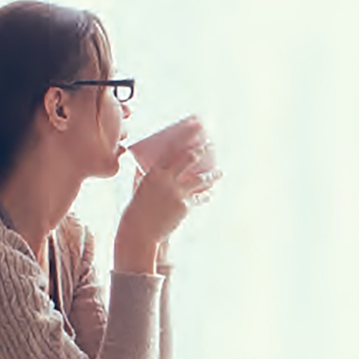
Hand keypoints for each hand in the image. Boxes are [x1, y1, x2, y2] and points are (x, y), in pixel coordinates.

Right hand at [117, 146, 220, 272]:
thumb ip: (146, 175)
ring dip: (212, 176)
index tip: (196, 127)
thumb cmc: (138, 209)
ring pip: (200, 180)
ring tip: (220, 172)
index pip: (172, 148)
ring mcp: (177, 192)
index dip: (185, 136)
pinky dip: (205, 195)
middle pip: (189, 159)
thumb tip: (146, 164)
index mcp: (154, 172)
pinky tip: (211, 193)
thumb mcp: (140, 188)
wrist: (140, 231)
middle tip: (211, 145)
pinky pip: (199, 198)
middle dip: (202, 150)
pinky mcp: (184, 206)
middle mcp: (167, 179)